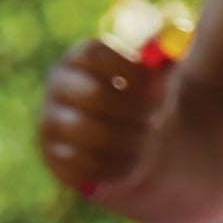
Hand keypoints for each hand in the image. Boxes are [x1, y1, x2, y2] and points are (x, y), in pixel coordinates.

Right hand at [39, 39, 170, 205]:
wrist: (130, 141)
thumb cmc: (143, 103)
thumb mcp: (156, 82)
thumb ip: (163, 70)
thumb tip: (171, 60)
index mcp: (81, 58)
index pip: (94, 54)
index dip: (128, 69)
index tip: (155, 85)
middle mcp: (59, 85)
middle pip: (94, 95)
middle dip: (134, 112)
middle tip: (155, 121)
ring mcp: (52, 121)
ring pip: (91, 133)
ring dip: (129, 141)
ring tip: (146, 143)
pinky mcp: (55, 157)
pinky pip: (86, 165)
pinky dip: (115, 167)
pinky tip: (130, 162)